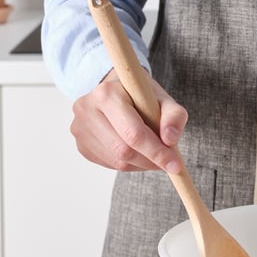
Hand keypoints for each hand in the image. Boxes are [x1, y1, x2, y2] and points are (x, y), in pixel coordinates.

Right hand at [70, 69, 187, 172]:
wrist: (117, 90)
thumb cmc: (142, 95)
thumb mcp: (163, 99)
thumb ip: (174, 116)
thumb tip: (170, 140)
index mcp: (107, 94)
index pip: (134, 133)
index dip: (157, 153)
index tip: (176, 166)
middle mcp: (87, 109)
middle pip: (124, 151)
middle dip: (151, 161)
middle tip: (168, 161)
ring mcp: (80, 128)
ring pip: (118, 162)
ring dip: (142, 164)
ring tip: (153, 152)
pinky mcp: (81, 144)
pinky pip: (110, 164)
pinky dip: (130, 164)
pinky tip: (136, 151)